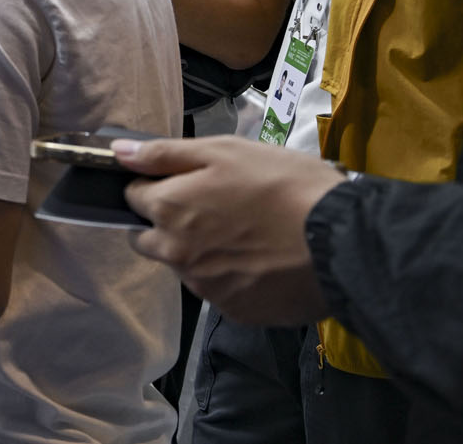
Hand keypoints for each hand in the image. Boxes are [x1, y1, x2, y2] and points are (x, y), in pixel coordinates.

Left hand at [116, 135, 346, 324]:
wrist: (343, 242)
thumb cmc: (284, 185)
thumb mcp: (224, 151)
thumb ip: (164, 154)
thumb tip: (118, 154)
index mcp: (169, 210)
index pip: (133, 197)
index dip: (156, 186)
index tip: (182, 182)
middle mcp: (177, 254)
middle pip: (149, 238)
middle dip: (167, 224)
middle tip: (212, 209)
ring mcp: (205, 287)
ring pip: (184, 266)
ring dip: (199, 252)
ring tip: (244, 234)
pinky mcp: (235, 311)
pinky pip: (218, 291)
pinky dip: (230, 277)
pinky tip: (260, 260)